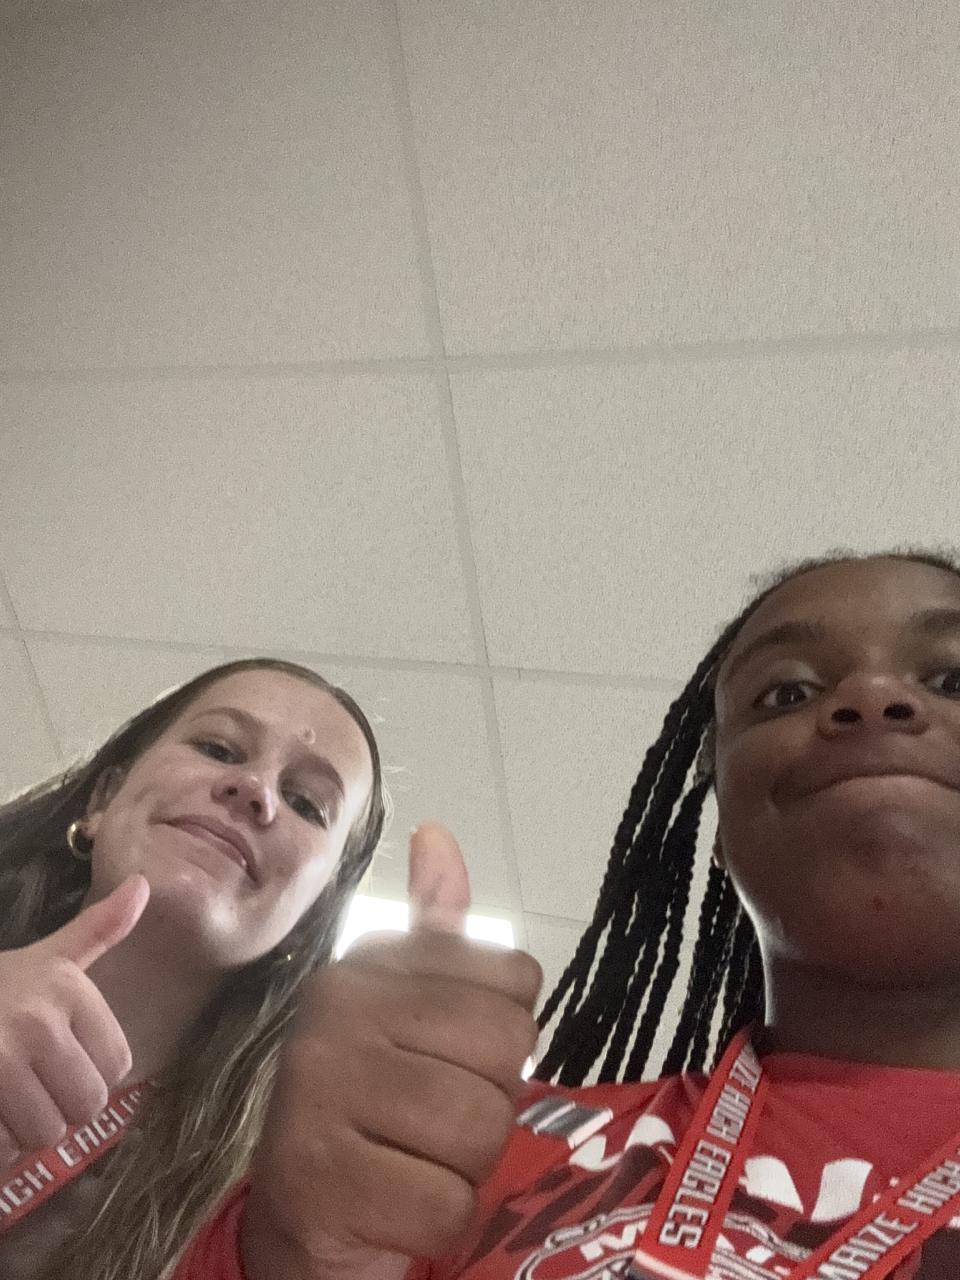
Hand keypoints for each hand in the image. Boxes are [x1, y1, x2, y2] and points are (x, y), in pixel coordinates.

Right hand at [0, 875, 148, 1165]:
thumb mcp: (49, 956)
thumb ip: (100, 929)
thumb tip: (143, 884)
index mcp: (66, 988)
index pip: (117, 1065)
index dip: (91, 1072)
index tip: (61, 1058)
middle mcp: (35, 1020)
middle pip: (86, 1105)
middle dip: (61, 1107)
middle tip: (32, 1086)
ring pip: (45, 1134)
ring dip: (26, 1131)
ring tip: (7, 1098)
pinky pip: (5, 1150)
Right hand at [244, 823, 541, 1275]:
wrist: (303, 1220)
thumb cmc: (373, 1105)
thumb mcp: (405, 1010)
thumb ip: (435, 933)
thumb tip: (436, 833)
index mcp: (365, 965)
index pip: (514, 978)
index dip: (502, 1036)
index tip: (449, 1056)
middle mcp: (335, 1012)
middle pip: (505, 1048)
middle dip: (489, 1100)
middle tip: (434, 1118)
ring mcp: (321, 1092)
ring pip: (481, 1126)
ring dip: (465, 1164)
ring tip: (415, 1158)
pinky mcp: (324, 1181)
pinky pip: (448, 1203)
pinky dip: (439, 1218)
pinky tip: (395, 1204)